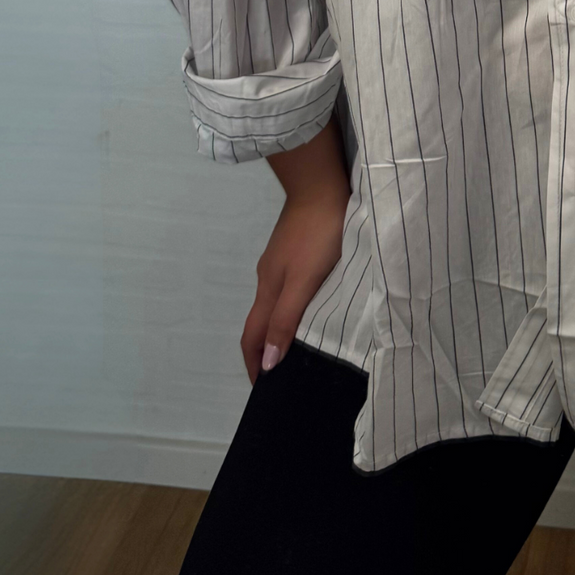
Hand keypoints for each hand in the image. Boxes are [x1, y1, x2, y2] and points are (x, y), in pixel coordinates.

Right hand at [242, 120, 349, 384]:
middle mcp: (269, 277)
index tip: (262, 389)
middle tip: (280, 375)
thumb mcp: (304, 281)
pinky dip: (290, 306)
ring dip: (278, 329)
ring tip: (296, 346)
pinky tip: (308, 306)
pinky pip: (287, 286)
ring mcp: (280, 259)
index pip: (253, 336)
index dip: (255, 363)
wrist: (321, 184)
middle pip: (260, 321)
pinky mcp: (293, 246)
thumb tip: (268, 362)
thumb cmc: (318, 235)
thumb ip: (286, 319)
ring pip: (274, 303)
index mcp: (268, 289)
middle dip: (264, 351)